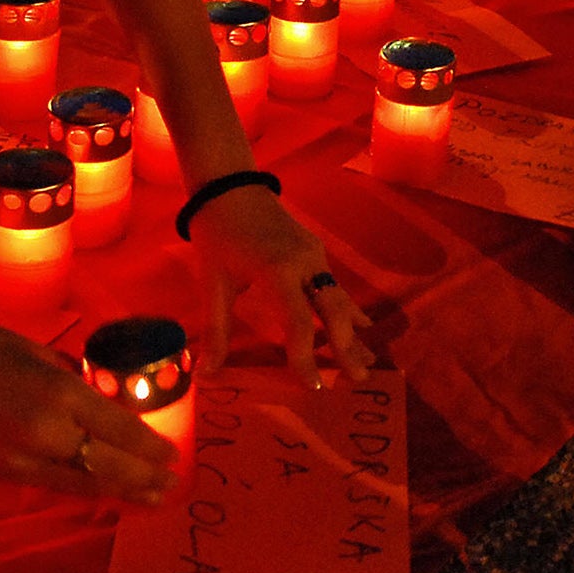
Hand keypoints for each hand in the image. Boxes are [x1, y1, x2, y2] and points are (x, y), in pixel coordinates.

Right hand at [0, 308, 176, 502]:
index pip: (119, 430)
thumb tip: (108, 404)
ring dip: (117, 491)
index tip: (173, 454)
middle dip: (142, 477)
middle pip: (105, 465)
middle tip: (171, 484)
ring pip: (78, 483)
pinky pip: (50, 484)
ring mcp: (16, 460)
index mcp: (60, 395)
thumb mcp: (49, 359)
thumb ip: (79, 387)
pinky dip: (81, 487)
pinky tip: (102, 491)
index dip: (150, 446)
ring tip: (147, 497)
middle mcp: (42, 433)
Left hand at [189, 184, 373, 388]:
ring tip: (367, 361)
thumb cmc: (218, 234)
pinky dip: (348, 309)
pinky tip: (363, 326)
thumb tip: (206, 375)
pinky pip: (336, 286)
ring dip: (353, 331)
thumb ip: (216, 330)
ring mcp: (315, 255)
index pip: (299, 323)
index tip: (311, 385)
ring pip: (340, 299)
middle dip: (346, 346)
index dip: (305, 357)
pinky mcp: (316, 252)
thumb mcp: (213, 282)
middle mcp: (305, 264)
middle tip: (358, 378)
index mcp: (278, 271)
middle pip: (333, 311)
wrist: (231, 187)